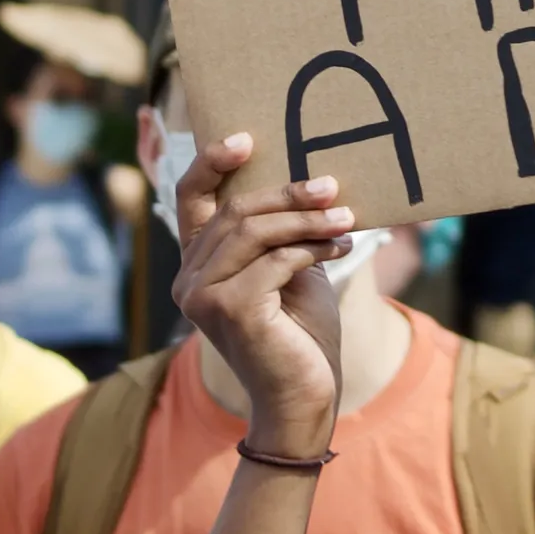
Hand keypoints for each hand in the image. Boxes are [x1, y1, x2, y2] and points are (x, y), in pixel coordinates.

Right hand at [173, 133, 351, 458]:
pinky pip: (275, 261)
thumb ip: (283, 233)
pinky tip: (340, 249)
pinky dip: (313, 249)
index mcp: (198, 263)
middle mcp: (188, 278)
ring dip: (307, 219)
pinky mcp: (229, 311)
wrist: (306, 396)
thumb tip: (312, 182)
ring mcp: (202, 296)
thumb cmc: (300, 332)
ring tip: (346, 218)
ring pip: (254, 232)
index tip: (246, 137)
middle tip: (332, 186)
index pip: (190, 199)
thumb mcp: (291, 269)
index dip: (211, 162)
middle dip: (288, 194)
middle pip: (234, 211)